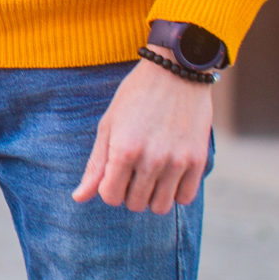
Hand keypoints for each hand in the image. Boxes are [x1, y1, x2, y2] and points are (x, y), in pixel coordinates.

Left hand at [72, 51, 214, 213]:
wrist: (176, 73)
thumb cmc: (135, 97)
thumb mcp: (108, 126)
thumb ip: (96, 165)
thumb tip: (79, 198)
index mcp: (124, 150)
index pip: (111, 196)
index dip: (108, 188)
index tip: (113, 173)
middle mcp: (152, 159)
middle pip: (135, 204)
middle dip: (129, 192)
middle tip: (132, 170)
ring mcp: (178, 161)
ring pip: (160, 206)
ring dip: (152, 196)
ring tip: (150, 175)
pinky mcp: (198, 160)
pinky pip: (186, 198)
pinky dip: (175, 192)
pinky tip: (169, 174)